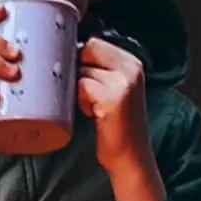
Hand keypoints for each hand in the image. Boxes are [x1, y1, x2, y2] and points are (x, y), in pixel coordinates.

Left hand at [78, 35, 151, 169]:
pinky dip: (80, 100)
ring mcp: (124, 83)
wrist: (131, 158)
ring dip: (78, 88)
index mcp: (133, 64)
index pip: (95, 42)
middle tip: (84, 93)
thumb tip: (67, 52)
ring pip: (82, 69)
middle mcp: (131, 69)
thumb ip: (101, 70)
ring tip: (92, 107)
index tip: (80, 77)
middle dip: (78, 69)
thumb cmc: (117, 126)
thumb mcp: (115, 90)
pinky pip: (81, 86)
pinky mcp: (113, 99)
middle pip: (88, 49)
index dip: (80, 58)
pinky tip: (92, 114)